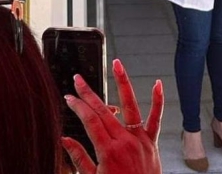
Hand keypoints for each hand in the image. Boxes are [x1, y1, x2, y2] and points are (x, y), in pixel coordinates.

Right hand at [62, 59, 162, 173]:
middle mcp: (125, 141)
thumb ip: (78, 158)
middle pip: (104, 110)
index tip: (69, 97)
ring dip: (123, 82)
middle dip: (89, 93)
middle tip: (78, 78)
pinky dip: (158, 101)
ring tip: (117, 64)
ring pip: (131, 105)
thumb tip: (63, 140)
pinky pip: (156, 119)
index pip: (90, 120)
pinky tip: (158, 83)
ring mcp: (140, 140)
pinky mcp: (151, 143)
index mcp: (108, 151)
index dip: (78, 107)